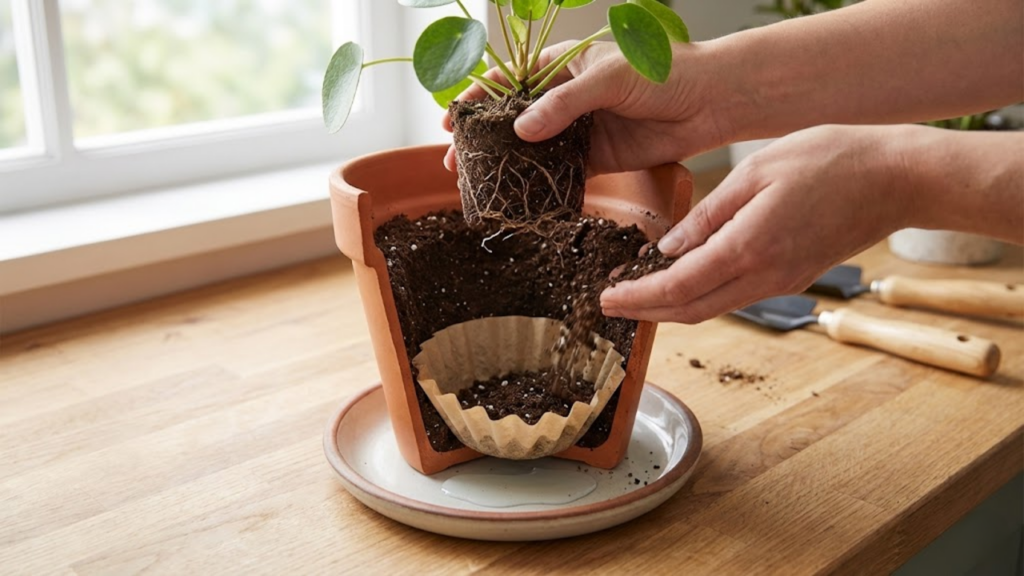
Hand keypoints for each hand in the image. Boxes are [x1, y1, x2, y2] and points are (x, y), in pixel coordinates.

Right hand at [442, 40, 727, 174]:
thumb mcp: (609, 78)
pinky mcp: (597, 159)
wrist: (710, 102)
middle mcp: (565, 98)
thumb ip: (564, 103)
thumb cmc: (664, 73)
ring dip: (505, 168)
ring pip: (532, 151)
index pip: (508, 82)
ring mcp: (579, 130)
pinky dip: (539, 187)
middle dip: (482, 142)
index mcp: (562, 66)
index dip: (476, 101)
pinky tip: (518, 201)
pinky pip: (560, 174)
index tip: (451, 121)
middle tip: (455, 165)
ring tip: (478, 187)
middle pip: (512, 121)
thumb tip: (522, 129)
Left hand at [600, 125, 913, 323]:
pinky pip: (734, 297)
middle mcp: (764, 276)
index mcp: (749, 247)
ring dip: (670, 308)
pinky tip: (682, 279)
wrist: (897, 179)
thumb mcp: (756, 171)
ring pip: (712, 309)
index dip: (636, 299)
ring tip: (636, 294)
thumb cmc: (830, 160)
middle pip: (690, 311)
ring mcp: (781, 282)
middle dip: (645, 312)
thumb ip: (709, 214)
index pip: (677, 287)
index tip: (604, 300)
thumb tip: (668, 248)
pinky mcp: (792, 278)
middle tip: (609, 305)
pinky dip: (700, 296)